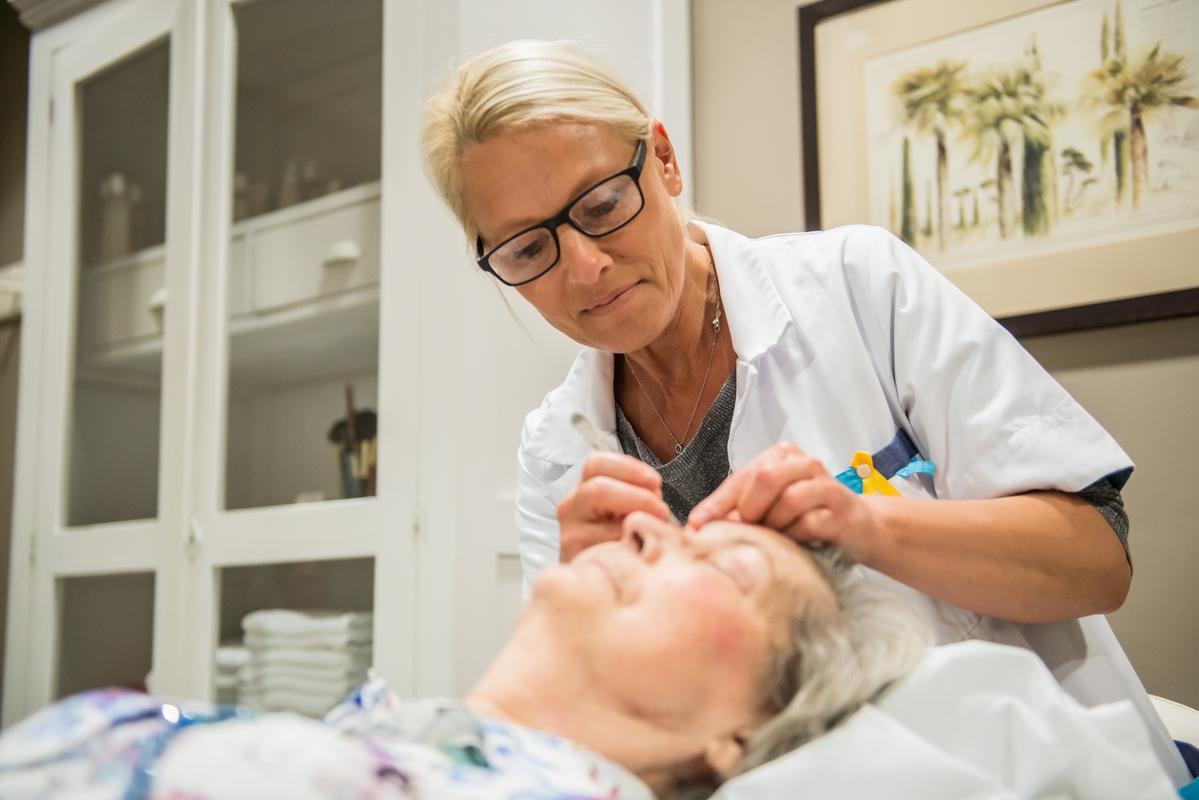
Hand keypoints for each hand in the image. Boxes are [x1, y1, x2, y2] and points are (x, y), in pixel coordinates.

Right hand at [557, 453, 670, 562]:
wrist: (599, 581)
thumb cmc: (618, 542)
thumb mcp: (623, 512)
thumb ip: (636, 495)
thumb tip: (655, 491)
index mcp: (584, 490)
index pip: (596, 463)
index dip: (629, 467)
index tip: (655, 481)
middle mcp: (571, 508)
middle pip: (598, 488)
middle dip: (638, 496)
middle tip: (661, 509)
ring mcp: (570, 535)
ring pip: (604, 521)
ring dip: (637, 521)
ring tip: (653, 531)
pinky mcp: (577, 559)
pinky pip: (609, 548)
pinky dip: (632, 547)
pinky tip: (641, 551)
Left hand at [688, 442, 881, 560]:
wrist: (859, 529)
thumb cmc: (808, 516)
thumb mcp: (771, 507)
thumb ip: (742, 508)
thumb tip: (702, 525)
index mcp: (781, 456)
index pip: (741, 477)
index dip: (718, 502)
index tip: (699, 524)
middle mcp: (804, 463)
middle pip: (765, 479)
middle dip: (751, 509)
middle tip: (749, 529)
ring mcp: (825, 483)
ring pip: (788, 500)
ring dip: (776, 525)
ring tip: (778, 536)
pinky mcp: (841, 508)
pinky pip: (808, 524)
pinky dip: (796, 537)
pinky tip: (797, 542)